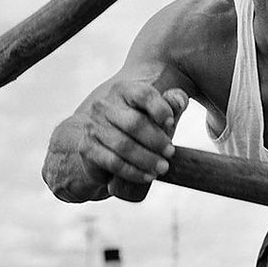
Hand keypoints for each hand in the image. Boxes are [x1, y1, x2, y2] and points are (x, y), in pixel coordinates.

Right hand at [44, 83, 188, 203]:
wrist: (104, 148)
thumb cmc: (138, 128)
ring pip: (124, 145)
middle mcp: (104, 105)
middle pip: (135, 122)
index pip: (143, 94)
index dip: (159, 108)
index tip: (171, 122)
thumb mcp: (156, 114)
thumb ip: (172, 103)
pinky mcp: (87, 148)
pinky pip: (113, 162)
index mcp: (123, 90)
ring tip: (162, 168)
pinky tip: (147, 176)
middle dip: (156, 139)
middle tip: (171, 153)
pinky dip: (133, 171)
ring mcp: (92, 127)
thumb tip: (180, 101)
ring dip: (146, 159)